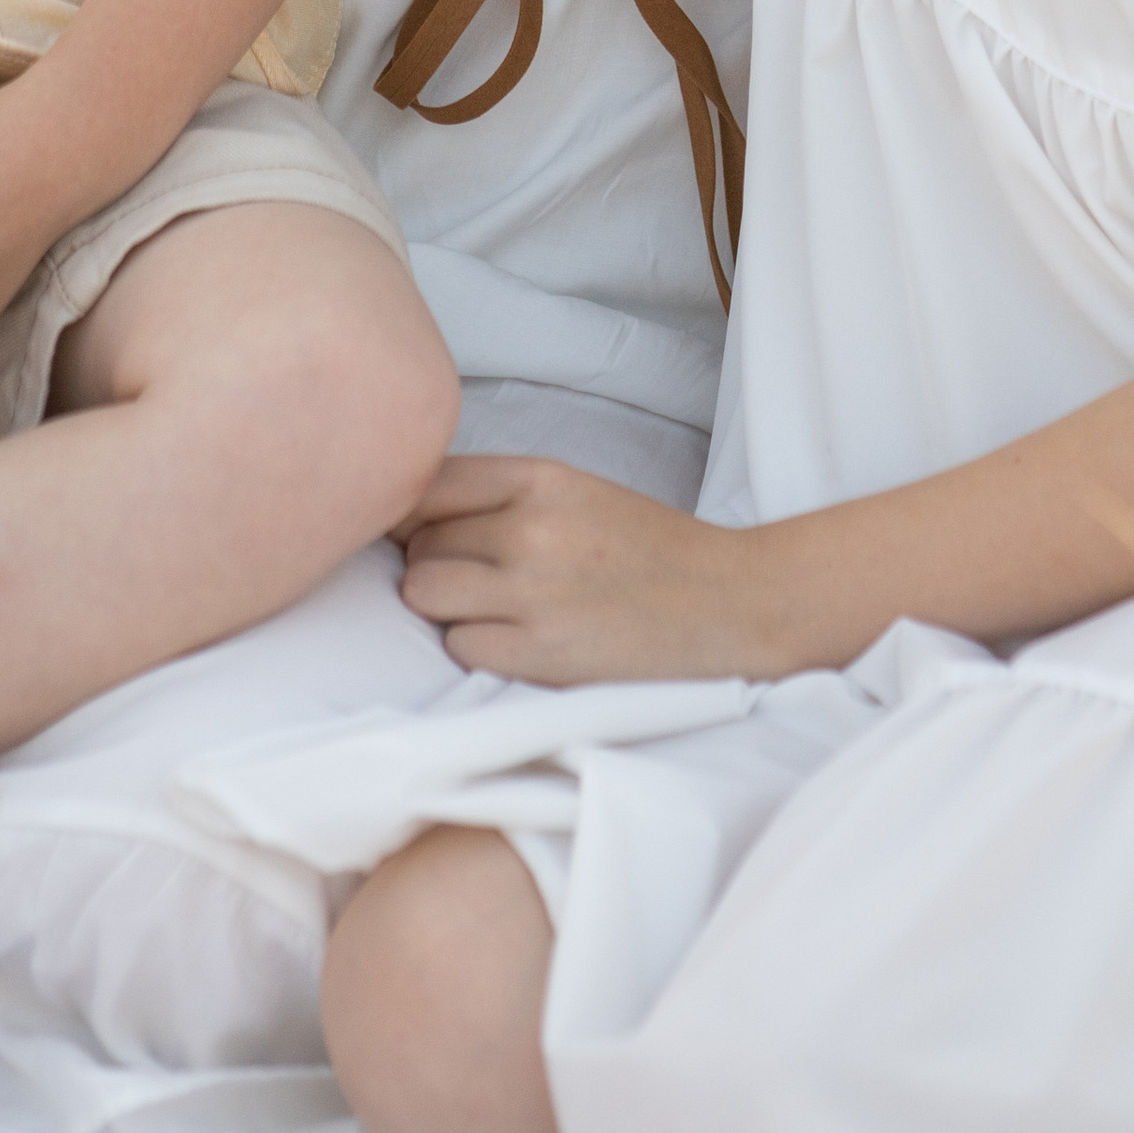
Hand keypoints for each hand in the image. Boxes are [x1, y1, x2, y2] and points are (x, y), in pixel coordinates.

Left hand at [396, 454, 772, 684]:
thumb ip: (500, 496)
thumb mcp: (576, 492)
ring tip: (493, 609)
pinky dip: (477, 649)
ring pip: (425, 595)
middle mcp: (530, 528)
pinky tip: (519, 641)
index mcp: (540, 477)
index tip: (416, 532)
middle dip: (435, 563)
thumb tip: (406, 515)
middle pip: (419, 544)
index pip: (427, 484)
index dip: (410, 512)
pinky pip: (459, 647)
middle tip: (479, 579)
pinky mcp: (538, 655)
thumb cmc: (647, 548)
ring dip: (447, 608)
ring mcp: (532, 593)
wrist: (728, 604)